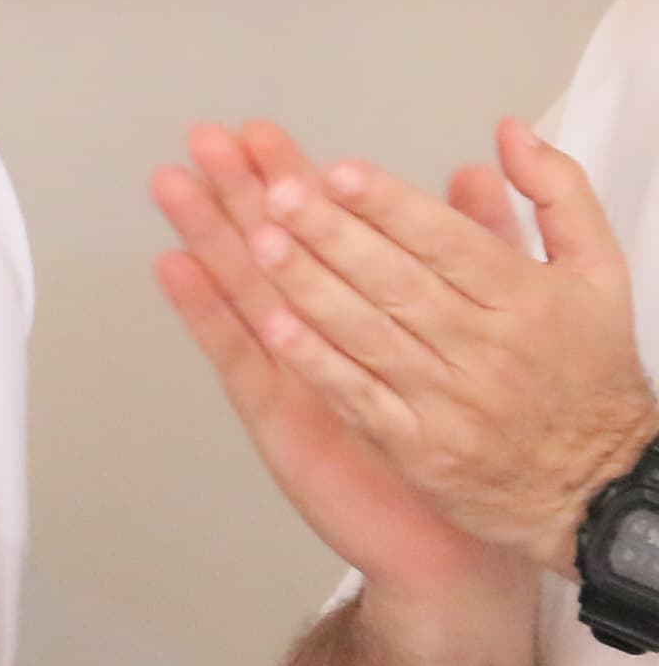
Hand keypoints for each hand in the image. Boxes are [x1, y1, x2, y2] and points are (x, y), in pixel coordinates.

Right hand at [152, 126, 504, 597]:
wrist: (452, 534)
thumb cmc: (471, 438)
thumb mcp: (492, 328)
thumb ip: (486, 251)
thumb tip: (479, 173)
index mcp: (369, 309)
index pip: (324, 227)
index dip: (291, 177)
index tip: (264, 131)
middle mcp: (321, 334)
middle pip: (271, 246)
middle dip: (236, 189)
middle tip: (204, 137)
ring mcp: (293, 373)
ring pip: (244, 287)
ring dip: (205, 234)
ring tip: (172, 183)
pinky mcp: (278, 415)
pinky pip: (238, 355)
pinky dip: (206, 312)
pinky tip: (176, 268)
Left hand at [182, 118, 658, 572]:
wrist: (596, 487)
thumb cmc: (588, 372)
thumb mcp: (601, 273)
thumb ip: (559, 194)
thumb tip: (510, 132)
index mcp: (528, 300)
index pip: (450, 242)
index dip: (392, 205)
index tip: (339, 172)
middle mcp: (486, 348)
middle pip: (398, 282)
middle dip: (334, 235)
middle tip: (277, 194)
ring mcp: (447, 401)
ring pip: (367, 334)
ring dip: (309, 287)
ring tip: (259, 244)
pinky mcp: (416, 446)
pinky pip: (356, 396)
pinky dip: (314, 360)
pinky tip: (270, 326)